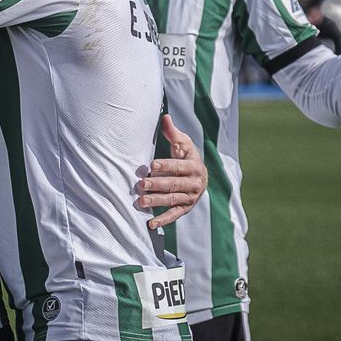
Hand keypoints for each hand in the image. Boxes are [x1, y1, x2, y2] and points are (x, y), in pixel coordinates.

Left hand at [138, 115, 206, 229]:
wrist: (200, 176)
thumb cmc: (186, 156)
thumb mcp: (182, 143)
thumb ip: (172, 132)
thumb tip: (165, 116)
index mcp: (194, 166)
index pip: (179, 166)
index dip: (166, 165)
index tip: (151, 165)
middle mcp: (195, 183)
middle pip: (175, 184)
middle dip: (158, 185)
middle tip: (142, 184)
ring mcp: (191, 197)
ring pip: (173, 200)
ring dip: (157, 202)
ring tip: (141, 202)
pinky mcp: (186, 208)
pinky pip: (175, 215)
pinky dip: (163, 220)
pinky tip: (150, 224)